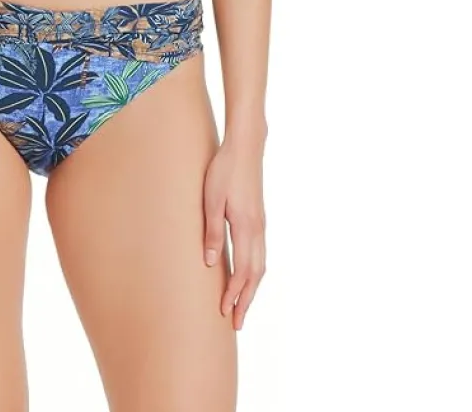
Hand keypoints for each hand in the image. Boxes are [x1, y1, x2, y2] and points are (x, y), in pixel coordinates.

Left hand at [202, 135, 265, 329]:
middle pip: (255, 274)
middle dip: (246, 299)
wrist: (245, 147)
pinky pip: (259, 253)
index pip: (242, 271)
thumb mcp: (211, 200)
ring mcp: (261, 224)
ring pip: (260, 265)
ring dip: (252, 288)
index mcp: (245, 227)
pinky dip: (254, 271)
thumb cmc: (224, 170)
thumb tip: (211, 263)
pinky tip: (246, 274)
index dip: (234, 294)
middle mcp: (257, 230)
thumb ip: (212, 232)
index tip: (225, 313)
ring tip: (242, 304)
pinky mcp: (259, 218)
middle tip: (236, 322)